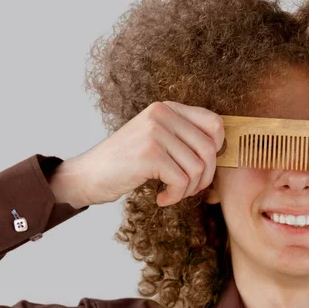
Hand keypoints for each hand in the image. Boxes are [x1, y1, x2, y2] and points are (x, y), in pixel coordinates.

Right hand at [59, 101, 224, 206]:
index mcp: (167, 108)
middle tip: (188, 188)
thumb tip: (221, 149)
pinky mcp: (149, 155)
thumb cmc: (126, 162)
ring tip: (173, 193)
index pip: (215, 123)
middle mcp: (162, 115)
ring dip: (189, 189)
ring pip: (198, 168)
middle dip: (205, 176)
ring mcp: (155, 133)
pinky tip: (161, 199)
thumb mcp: (156, 138)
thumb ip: (183, 136)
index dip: (218, 148)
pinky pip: (182, 181)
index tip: (203, 166)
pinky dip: (175, 196)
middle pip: (210, 149)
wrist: (87, 174)